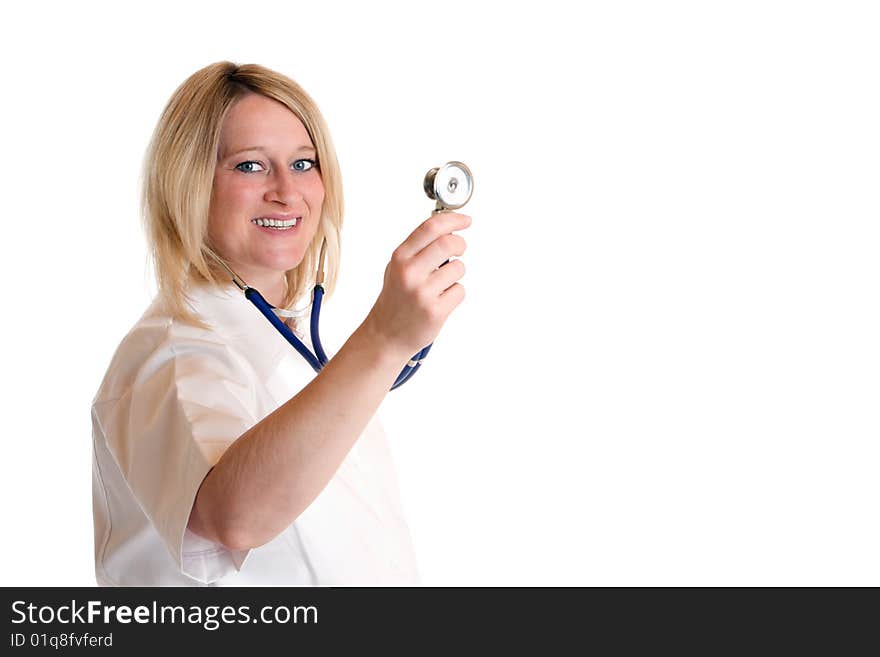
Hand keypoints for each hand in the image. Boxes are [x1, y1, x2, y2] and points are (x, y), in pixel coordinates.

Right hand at [363, 212, 470, 358]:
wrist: (386, 335)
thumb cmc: (395, 300)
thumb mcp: (397, 268)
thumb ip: (418, 248)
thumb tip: (447, 228)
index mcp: (400, 258)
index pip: (430, 228)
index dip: (453, 220)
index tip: (465, 221)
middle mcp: (410, 273)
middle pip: (449, 243)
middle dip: (460, 244)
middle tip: (459, 249)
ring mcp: (423, 293)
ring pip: (458, 268)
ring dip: (455, 274)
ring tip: (440, 285)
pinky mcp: (435, 311)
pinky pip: (459, 291)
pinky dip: (454, 294)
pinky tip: (440, 301)